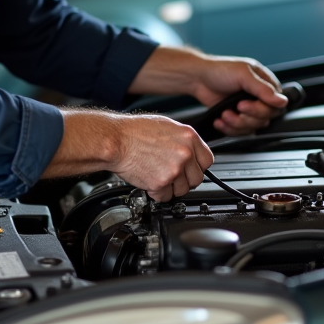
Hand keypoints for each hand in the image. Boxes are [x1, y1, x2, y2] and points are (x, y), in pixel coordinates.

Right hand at [43, 109, 213, 200]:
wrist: (115, 141)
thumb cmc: (134, 132)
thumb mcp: (166, 126)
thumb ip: (183, 140)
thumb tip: (192, 152)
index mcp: (189, 137)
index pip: (207, 160)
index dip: (197, 166)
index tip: (190, 169)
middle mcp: (185, 153)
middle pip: (197, 178)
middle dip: (184, 180)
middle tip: (170, 174)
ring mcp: (174, 169)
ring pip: (182, 190)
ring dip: (170, 188)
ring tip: (156, 176)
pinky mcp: (161, 182)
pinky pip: (165, 197)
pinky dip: (157, 194)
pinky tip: (149, 181)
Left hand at [128, 46, 287, 135]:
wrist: (198, 78)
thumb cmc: (219, 70)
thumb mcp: (243, 75)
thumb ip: (263, 90)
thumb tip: (282, 101)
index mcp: (265, 84)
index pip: (276, 105)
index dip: (261, 109)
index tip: (244, 104)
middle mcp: (259, 97)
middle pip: (264, 118)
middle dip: (247, 117)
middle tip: (235, 108)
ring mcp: (248, 108)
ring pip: (252, 127)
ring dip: (236, 123)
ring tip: (224, 114)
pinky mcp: (237, 117)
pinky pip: (240, 131)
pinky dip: (228, 128)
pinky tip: (220, 120)